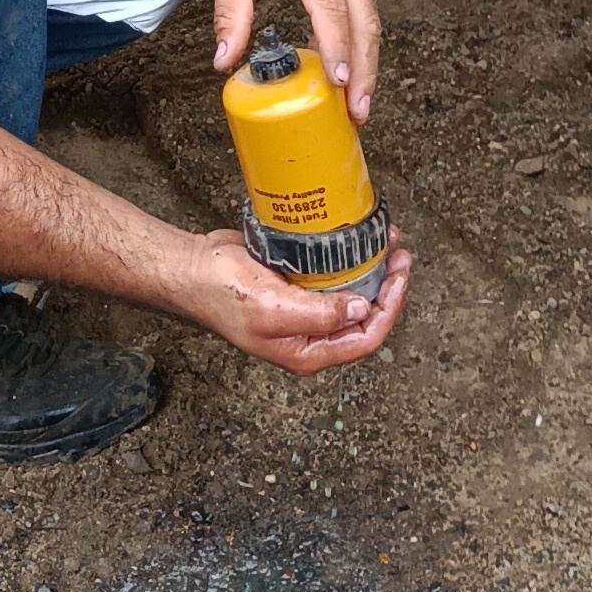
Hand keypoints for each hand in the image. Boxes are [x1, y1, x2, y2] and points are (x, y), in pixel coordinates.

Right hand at [171, 230, 411, 374]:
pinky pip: (333, 275)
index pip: (365, 339)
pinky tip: (357, 239)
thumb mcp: (273, 308)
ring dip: (372, 270)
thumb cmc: (220, 294)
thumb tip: (361, 310)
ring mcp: (304, 310)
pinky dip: (349, 258)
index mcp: (308, 351)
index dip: (389, 310)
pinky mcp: (297, 285)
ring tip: (386, 242)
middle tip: (400, 258)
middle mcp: (310, 335)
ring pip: (352, 295)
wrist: (191, 267)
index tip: (398, 278)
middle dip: (387, 288)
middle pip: (365, 318)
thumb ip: (319, 315)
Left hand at [211, 0, 381, 119]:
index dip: (336, 47)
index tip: (338, 81)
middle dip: (363, 71)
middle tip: (357, 111)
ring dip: (366, 63)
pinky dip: (360, 45)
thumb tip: (225, 60)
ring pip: (371, 20)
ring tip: (357, 104)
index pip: (330, 8)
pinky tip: (347, 73)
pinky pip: (364, 12)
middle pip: (364, 22)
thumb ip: (231, 15)